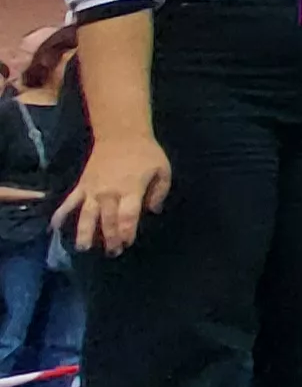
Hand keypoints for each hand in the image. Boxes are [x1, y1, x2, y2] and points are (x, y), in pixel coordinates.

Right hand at [59, 133, 173, 254]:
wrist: (120, 134)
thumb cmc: (145, 153)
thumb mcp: (162, 170)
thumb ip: (160, 192)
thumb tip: (153, 210)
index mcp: (131, 189)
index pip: (127, 216)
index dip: (126, 232)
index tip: (127, 244)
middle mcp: (109, 192)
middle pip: (107, 220)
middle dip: (110, 238)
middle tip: (112, 253)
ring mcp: (92, 190)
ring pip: (87, 215)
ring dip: (85, 233)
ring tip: (83, 248)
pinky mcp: (81, 185)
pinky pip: (69, 202)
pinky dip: (61, 214)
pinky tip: (54, 227)